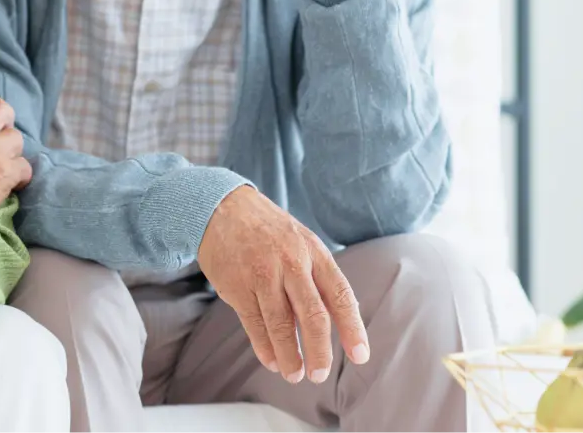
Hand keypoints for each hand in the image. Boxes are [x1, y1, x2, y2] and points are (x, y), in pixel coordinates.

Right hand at [197, 186, 369, 384]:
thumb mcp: (302, 242)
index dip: (352, 328)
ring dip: (290, 356)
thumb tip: (340, 320)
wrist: (222, 207)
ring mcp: (262, 274)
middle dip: (319, 351)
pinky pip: (254, 324)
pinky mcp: (237, 286)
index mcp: (314, 251)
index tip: (360, 356)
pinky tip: (271, 361)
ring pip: (281, 325)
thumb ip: (318, 278)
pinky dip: (264, 347)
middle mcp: (291, 262)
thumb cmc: (269, 230)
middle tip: (320, 375)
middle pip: (313, 315)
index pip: (340, 295)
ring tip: (295, 375)